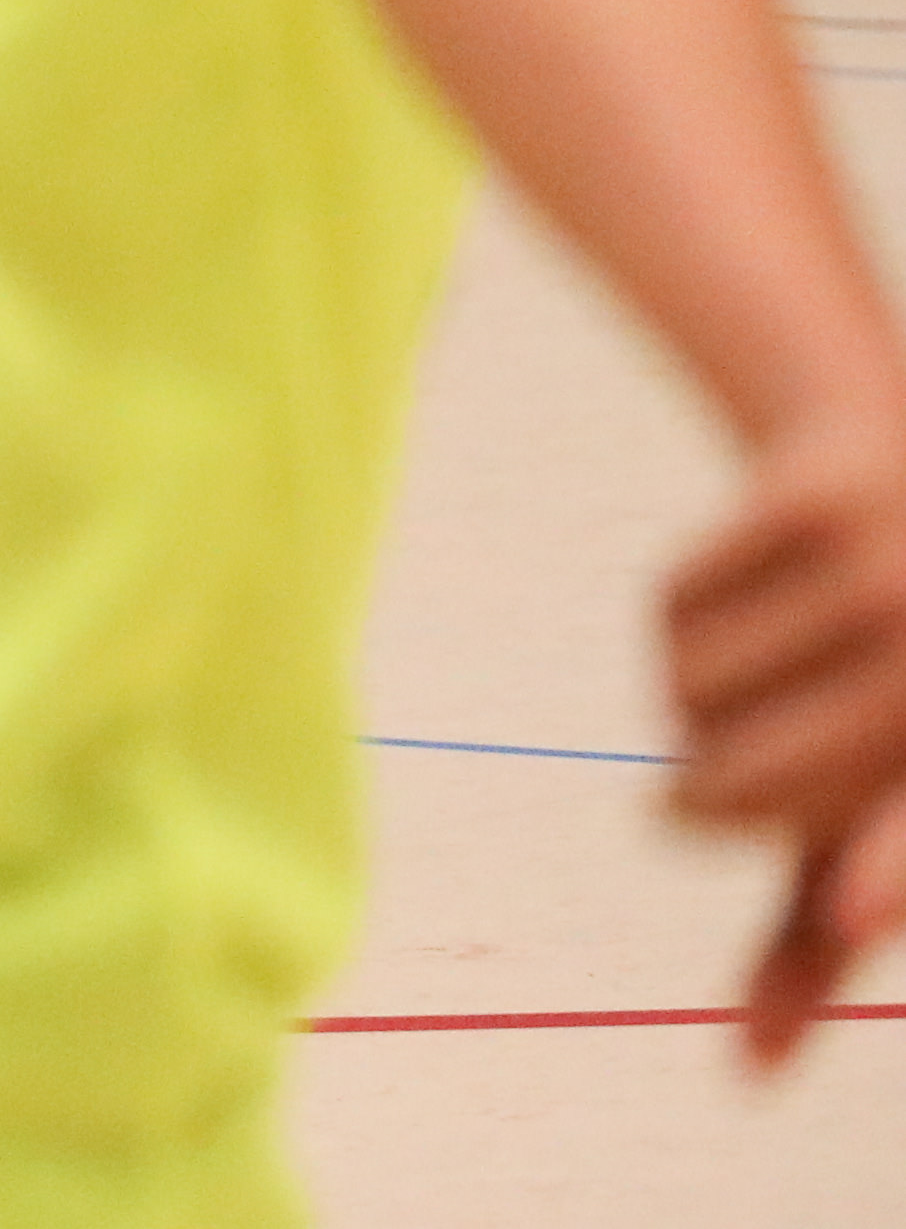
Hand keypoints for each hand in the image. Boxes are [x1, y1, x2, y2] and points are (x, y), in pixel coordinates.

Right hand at [669, 414, 905, 1059]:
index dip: (882, 877)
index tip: (852, 911)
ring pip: (691, 694)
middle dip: (700, 800)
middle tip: (701, 790)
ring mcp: (883, 578)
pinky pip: (672, 602)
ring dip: (688, 702)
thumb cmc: (891, 690)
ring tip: (761, 668)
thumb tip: (750, 1071)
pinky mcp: (810, 502)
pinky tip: (744, 592)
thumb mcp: (869, 812)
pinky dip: (677, 614)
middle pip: (742, 781)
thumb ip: (815, 939)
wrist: (904, 484)